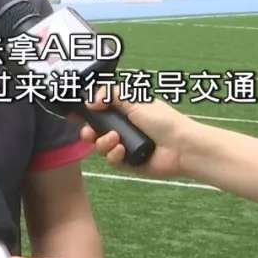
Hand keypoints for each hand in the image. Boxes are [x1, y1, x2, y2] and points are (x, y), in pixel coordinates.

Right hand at [78, 89, 198, 177]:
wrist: (181, 146)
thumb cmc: (162, 120)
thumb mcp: (135, 100)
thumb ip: (110, 94)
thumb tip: (90, 101)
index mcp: (124, 111)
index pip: (98, 111)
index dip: (87, 114)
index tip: (76, 115)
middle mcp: (122, 128)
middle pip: (94, 131)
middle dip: (88, 132)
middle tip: (88, 132)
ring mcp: (124, 146)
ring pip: (100, 146)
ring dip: (102, 143)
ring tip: (114, 139)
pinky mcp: (128, 163)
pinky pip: (111, 160)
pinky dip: (114, 155)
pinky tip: (122, 150)